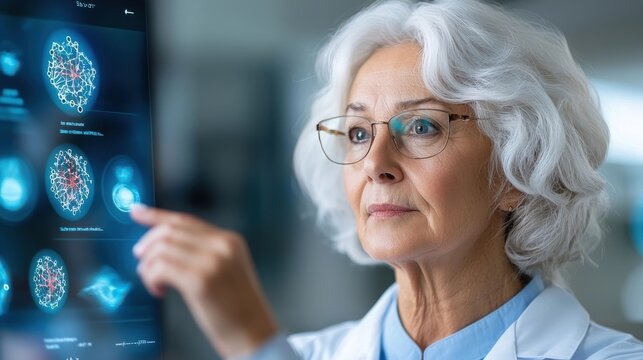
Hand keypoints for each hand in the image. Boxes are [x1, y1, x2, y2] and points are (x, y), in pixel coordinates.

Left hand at [131, 205, 277, 358]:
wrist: (254, 334)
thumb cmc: (237, 309)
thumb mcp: (227, 270)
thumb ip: (203, 252)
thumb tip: (163, 245)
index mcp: (230, 240)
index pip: (186, 220)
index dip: (157, 215)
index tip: (137, 211)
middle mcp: (222, 245)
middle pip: (170, 230)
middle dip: (148, 245)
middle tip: (141, 261)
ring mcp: (212, 261)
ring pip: (162, 248)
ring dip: (148, 266)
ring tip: (154, 283)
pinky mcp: (200, 280)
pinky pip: (160, 268)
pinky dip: (151, 278)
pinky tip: (159, 291)